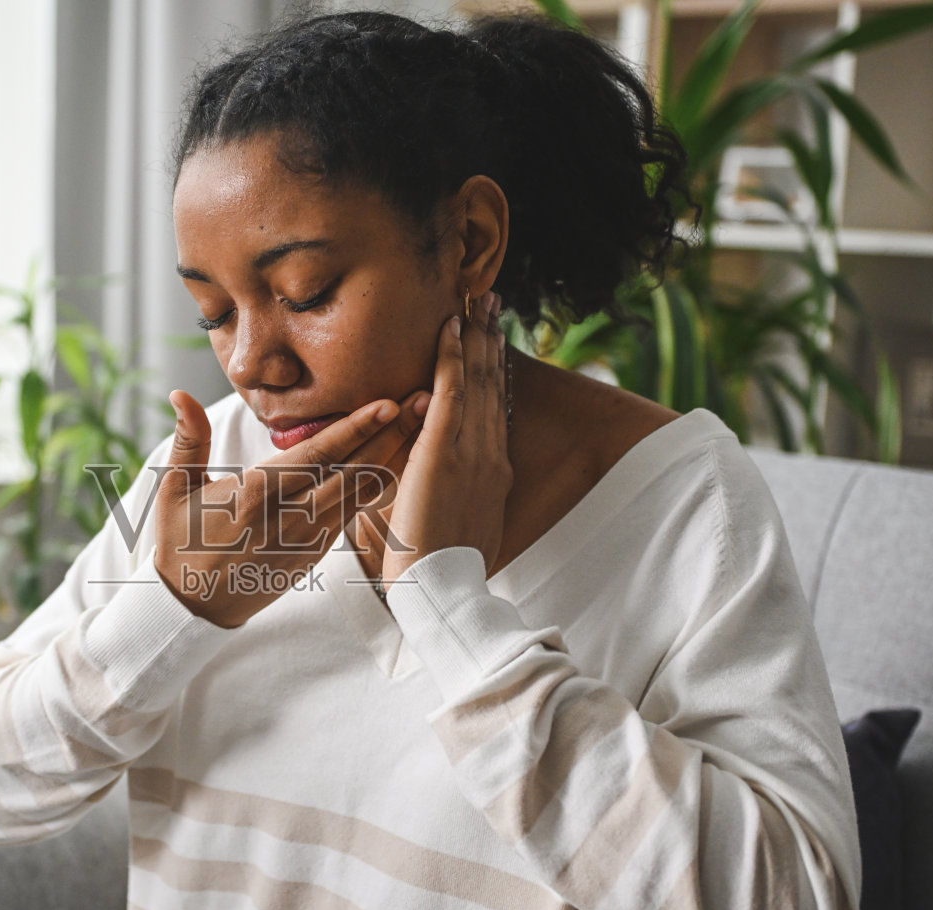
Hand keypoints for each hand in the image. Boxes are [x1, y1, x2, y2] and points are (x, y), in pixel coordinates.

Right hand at [156, 388, 427, 627]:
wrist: (193, 606)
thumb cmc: (180, 542)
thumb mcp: (175, 490)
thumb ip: (189, 439)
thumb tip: (180, 394)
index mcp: (256, 496)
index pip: (316, 456)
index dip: (354, 428)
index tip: (385, 403)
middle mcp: (288, 517)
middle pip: (351, 470)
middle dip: (390, 434)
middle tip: (424, 402)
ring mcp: (307, 538)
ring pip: (360, 492)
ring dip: (394, 457)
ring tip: (423, 426)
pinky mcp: (315, 552)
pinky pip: (355, 513)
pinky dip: (380, 486)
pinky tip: (401, 463)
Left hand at [382, 291, 512, 585]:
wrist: (440, 590)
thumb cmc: (438, 570)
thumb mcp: (456, 526)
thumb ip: (455, 500)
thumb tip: (446, 491)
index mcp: (492, 472)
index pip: (493, 409)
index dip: (493, 370)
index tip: (493, 340)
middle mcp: (489, 455)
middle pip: (491, 385)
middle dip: (491, 339)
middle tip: (491, 299)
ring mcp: (471, 451)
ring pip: (475, 380)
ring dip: (476, 335)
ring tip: (477, 297)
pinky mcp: (446, 451)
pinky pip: (450, 392)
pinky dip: (451, 357)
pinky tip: (450, 327)